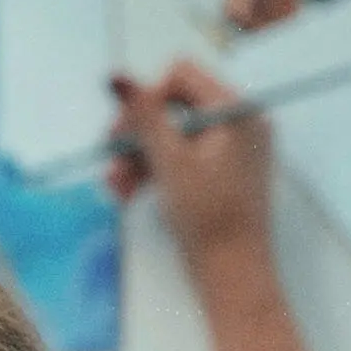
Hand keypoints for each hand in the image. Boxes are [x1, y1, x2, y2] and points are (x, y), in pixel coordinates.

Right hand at [106, 61, 272, 273]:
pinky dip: (154, 170)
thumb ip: (143, 116)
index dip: (147, 101)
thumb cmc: (210, 219)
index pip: (180, 76)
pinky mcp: (221, 170)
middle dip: (137, 135)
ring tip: (117, 187)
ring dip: (138, 157)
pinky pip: (181, 155)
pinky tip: (129, 192)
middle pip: (172, 106)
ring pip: (170, 134)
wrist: (234, 274)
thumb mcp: (170, 162)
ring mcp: (231, 147)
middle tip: (112, 161)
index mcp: (236, 112)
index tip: (124, 133)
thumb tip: (117, 77)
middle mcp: (238, 123)